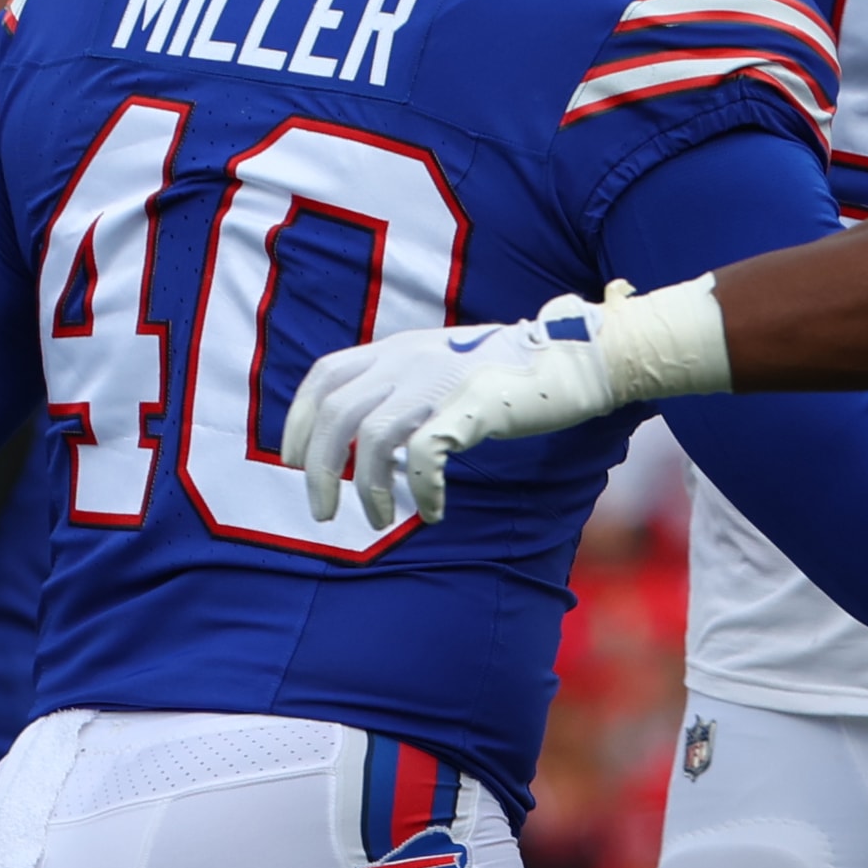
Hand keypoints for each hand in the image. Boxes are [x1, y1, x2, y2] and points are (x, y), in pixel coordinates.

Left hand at [286, 309, 621, 528]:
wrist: (575, 360)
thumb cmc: (511, 373)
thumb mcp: (444, 367)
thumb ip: (405, 388)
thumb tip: (366, 436)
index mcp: (398, 349)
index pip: (324, 376)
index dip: (297, 421)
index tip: (291, 461)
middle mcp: (410, 358)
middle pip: (336, 413)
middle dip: (317, 469)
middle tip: (323, 511)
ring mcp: (440, 379)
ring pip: (370, 437)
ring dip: (365, 487)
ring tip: (376, 518)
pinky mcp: (471, 403)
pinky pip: (426, 454)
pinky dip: (421, 488)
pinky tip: (432, 511)